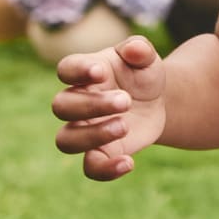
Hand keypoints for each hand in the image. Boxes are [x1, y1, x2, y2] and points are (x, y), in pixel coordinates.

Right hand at [51, 35, 166, 180]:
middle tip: (126, 100)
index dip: (78, 71)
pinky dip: (106, 169)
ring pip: (66, 140)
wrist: (157, 101)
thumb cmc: (143, 75)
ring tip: (125, 126)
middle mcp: (76, 102)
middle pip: (61, 106)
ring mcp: (84, 129)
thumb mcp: (147, 59)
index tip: (101, 72)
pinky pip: (91, 167)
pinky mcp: (101, 152)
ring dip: (92, 135)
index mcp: (84, 73)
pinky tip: (128, 163)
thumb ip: (140, 49)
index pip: (66, 69)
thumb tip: (135, 49)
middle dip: (91, 105)